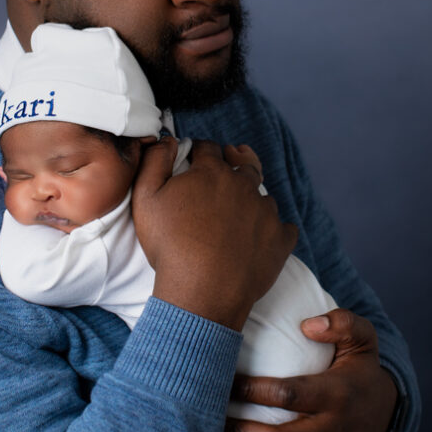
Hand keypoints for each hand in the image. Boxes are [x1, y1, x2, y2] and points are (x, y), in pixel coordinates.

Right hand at [132, 138, 296, 329]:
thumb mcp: (146, 198)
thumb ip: (154, 162)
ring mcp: (265, 212)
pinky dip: (276, 231)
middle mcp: (243, 186)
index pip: (208, 148)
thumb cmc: (170, 246)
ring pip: (263, 197)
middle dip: (233, 166)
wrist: (201, 292)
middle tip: (225, 175)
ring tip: (240, 215)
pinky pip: (285, 228)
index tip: (195, 159)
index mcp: (212, 172)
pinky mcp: (280, 240)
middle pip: (243, 166)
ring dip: (253, 201)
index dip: (200, 152)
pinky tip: (264, 237)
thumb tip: (167, 140)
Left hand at [215, 309, 397, 431]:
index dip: (253, 389)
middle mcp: (329, 430)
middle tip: (207, 416)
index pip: (289, 395)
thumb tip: (308, 325)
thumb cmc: (361, 370)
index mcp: (336, 395)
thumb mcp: (363, 339)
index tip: (225, 378)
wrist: (383, 414)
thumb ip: (343, 323)